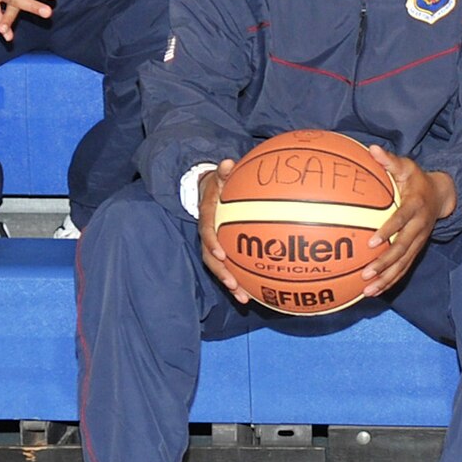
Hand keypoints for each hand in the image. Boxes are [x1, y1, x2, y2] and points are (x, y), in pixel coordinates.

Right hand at [197, 161, 252, 303]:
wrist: (206, 193)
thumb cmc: (218, 185)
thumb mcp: (219, 176)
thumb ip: (224, 171)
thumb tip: (228, 162)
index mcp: (207, 218)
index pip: (206, 233)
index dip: (212, 244)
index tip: (222, 254)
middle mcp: (208, 236)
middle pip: (211, 259)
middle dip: (222, 274)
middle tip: (235, 286)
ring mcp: (215, 246)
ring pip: (219, 268)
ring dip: (231, 283)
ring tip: (244, 298)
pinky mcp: (224, 252)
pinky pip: (231, 267)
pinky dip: (241, 280)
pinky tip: (256, 293)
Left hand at [360, 147, 455, 296]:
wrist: (442, 196)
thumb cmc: (417, 180)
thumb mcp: (407, 166)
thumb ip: (389, 160)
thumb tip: (372, 148)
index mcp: (416, 207)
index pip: (402, 220)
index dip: (389, 231)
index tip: (372, 242)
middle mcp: (419, 227)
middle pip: (403, 249)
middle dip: (385, 263)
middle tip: (366, 274)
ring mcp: (419, 241)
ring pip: (403, 263)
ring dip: (386, 278)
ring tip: (368, 291)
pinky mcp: (416, 250)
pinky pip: (404, 268)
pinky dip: (390, 280)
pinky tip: (374, 292)